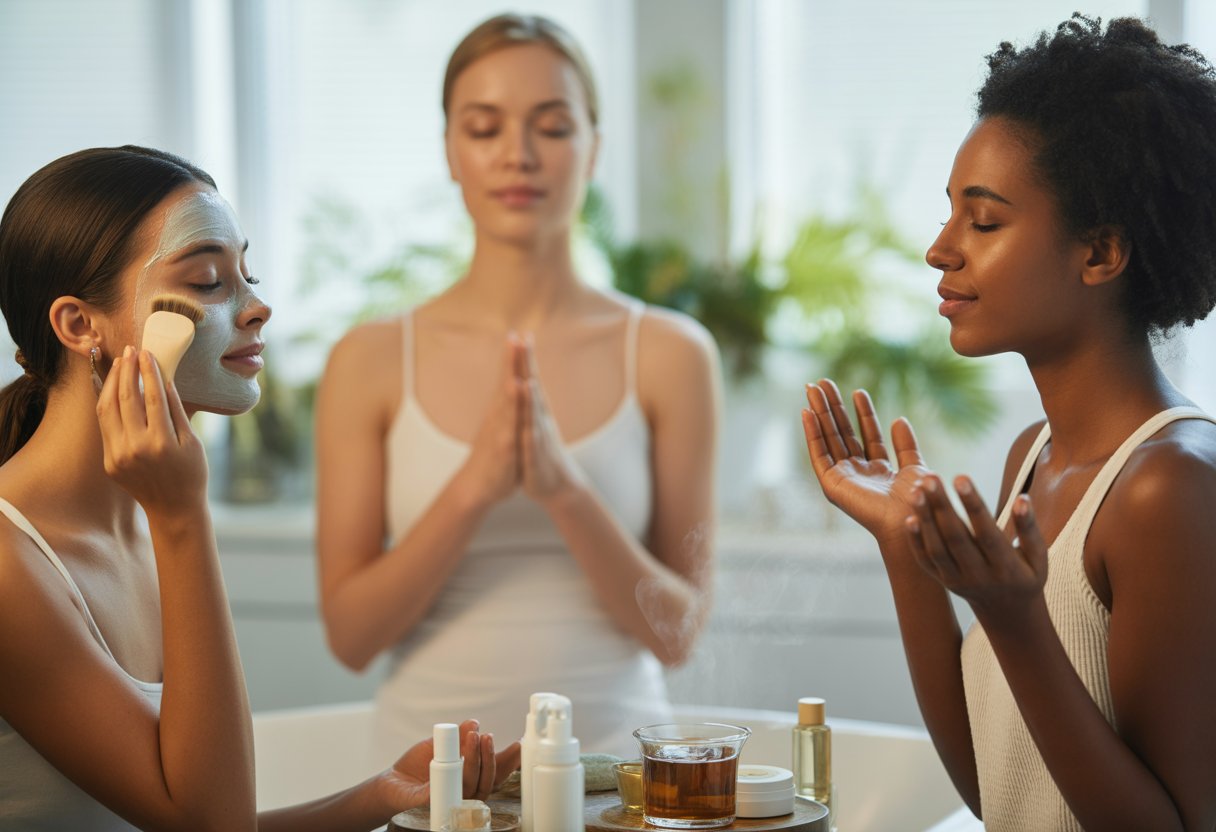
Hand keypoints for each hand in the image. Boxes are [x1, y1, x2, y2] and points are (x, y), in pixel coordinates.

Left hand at [95, 346, 207, 513]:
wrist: (174, 508)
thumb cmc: (191, 473)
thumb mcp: (192, 441)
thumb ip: (176, 411)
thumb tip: (164, 380)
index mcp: (162, 443)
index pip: (153, 397)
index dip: (149, 372)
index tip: (147, 353)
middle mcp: (136, 448)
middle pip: (127, 398)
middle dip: (127, 370)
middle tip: (130, 351)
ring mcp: (119, 456)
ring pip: (108, 409)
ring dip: (112, 383)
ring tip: (120, 365)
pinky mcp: (110, 461)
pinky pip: (105, 425)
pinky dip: (108, 404)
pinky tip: (114, 389)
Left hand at [375, 719, 521, 814]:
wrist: (391, 782)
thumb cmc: (417, 766)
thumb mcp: (440, 745)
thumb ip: (458, 737)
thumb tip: (474, 723)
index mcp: (470, 778)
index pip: (494, 772)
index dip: (509, 761)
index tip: (520, 745)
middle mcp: (466, 791)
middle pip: (487, 779)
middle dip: (489, 756)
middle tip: (485, 736)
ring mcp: (454, 800)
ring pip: (473, 785)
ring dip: (476, 761)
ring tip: (473, 737)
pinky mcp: (436, 805)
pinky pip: (450, 795)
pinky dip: (456, 779)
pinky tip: (455, 762)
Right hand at [455, 337, 523, 508]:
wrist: (477, 485)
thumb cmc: (493, 454)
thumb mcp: (501, 427)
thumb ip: (506, 406)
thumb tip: (509, 385)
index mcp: (502, 411)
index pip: (509, 379)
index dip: (514, 359)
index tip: (520, 334)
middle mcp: (499, 417)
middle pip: (506, 385)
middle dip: (511, 363)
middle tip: (515, 338)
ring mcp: (500, 433)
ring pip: (507, 408)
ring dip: (511, 388)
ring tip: (516, 370)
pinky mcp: (503, 451)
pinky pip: (509, 434)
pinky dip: (513, 421)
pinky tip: (517, 415)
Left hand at [518, 336, 584, 503]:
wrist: (556, 485)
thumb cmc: (541, 453)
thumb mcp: (532, 424)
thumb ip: (529, 403)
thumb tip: (525, 380)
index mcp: (535, 411)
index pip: (528, 379)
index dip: (524, 359)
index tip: (519, 334)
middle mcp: (539, 418)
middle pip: (532, 387)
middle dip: (527, 365)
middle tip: (523, 339)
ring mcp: (538, 436)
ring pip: (533, 413)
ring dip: (529, 396)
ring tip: (524, 376)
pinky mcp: (535, 456)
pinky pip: (531, 442)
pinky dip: (529, 432)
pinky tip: (527, 426)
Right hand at [802, 379, 930, 548]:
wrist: (912, 521)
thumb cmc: (919, 503)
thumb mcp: (914, 466)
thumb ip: (906, 444)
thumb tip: (898, 419)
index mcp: (877, 471)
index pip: (866, 436)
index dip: (862, 413)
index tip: (858, 391)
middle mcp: (857, 474)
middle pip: (842, 433)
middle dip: (833, 407)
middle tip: (823, 382)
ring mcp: (842, 479)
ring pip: (827, 438)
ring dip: (819, 412)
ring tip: (812, 387)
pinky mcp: (831, 485)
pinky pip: (818, 453)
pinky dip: (811, 432)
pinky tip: (807, 412)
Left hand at [906, 474, 1048, 620]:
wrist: (1008, 613)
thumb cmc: (1026, 575)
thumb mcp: (1038, 556)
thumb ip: (1029, 528)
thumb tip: (1022, 499)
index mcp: (1006, 567)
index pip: (986, 532)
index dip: (973, 505)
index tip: (961, 477)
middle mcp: (979, 576)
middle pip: (956, 538)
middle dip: (941, 506)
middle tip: (929, 477)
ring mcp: (957, 581)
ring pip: (936, 549)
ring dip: (924, 519)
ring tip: (916, 490)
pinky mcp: (943, 582)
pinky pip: (926, 561)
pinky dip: (915, 541)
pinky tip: (908, 518)